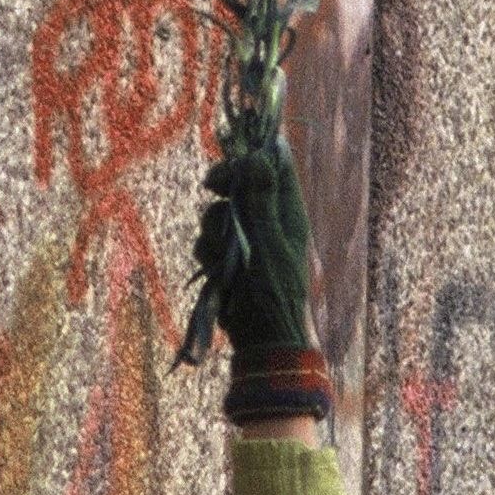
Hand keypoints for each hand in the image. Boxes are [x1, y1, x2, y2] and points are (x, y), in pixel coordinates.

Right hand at [196, 140, 315, 356]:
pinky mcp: (226, 257)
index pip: (274, 165)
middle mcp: (267, 219)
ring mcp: (245, 238)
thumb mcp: (269, 242)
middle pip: (240, 183)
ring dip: (213, 228)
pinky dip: (208, 252)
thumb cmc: (274, 291)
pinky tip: (216, 270)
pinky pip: (207, 240)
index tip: (233, 159)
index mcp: (287, 211)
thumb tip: (260, 156)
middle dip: (223, 185)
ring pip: (218, 212)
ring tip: (221, 254)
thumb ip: (262, 200)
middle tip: (211, 186)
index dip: (253, 155)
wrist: (261, 338)